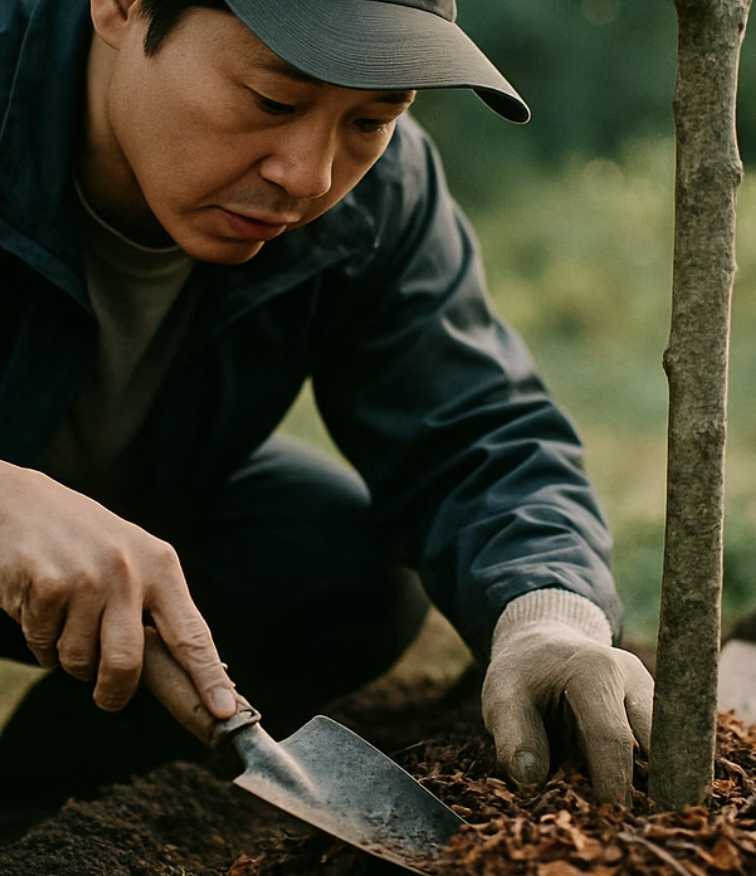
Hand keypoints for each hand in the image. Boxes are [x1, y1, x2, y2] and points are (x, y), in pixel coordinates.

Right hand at [0, 461, 236, 718]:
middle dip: (114, 692)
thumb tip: (181, 669)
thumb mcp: (133, 558)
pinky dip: (39, 639)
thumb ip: (154, 606)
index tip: (226, 711)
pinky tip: (39, 605)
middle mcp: (129, 571)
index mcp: (161, 566)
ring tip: (64, 617)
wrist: (22, 501)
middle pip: (127, 663)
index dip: (208, 677)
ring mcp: (87, 577)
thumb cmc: (86, 539)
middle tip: (107, 696)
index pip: (192, 633)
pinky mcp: (46, 585)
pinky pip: (43, 646)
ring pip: (78, 661)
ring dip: (68, 656)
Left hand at [481, 590, 653, 804]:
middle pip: (655, 745)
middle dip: (650, 791)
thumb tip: (532, 782)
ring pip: (666, 750)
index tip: (606, 820)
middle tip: (632, 827)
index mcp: (596, 671)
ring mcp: (649, 693)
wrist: (542, 644)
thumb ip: (514, 737)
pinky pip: (661, 749)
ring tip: (637, 819)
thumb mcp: (503, 696)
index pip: (612, 737)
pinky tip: (640, 803)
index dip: (612, 784)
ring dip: (655, 785)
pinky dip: (652, 777)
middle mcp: (633, 678)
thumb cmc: (522, 673)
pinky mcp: (654, 710)